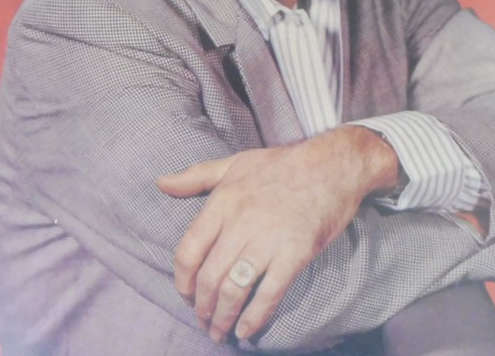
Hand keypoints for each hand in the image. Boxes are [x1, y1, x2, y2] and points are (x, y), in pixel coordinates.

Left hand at [157, 126, 397, 344]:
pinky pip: (269, 293)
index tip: (186, 294)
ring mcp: (268, 240)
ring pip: (234, 289)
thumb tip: (161, 183)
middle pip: (209, 277)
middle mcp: (241, 223)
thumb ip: (196, 176)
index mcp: (223, 202)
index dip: (182, 280)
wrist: (333, 164)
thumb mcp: (234, 163)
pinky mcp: (295, 253)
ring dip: (222, 317)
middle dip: (201, 306)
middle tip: (202, 320)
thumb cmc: (282, 164)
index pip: (188, 250)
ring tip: (219, 331)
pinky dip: (255, 317)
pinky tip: (246, 330)